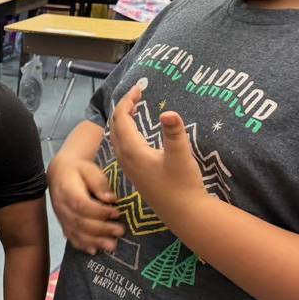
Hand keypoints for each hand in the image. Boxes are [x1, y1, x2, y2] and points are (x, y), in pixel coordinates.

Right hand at [47, 154, 123, 255]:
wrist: (60, 173)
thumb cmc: (79, 170)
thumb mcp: (90, 170)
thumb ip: (99, 183)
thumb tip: (111, 199)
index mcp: (68, 191)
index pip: (82, 205)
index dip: (99, 212)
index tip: (117, 213)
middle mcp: (62, 207)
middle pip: (80, 222)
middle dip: (101, 229)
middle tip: (120, 231)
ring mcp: (61, 217)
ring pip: (76, 233)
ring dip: (94, 241)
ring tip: (112, 245)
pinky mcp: (63, 224)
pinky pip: (71, 237)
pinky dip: (83, 246)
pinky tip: (95, 250)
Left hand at [109, 86, 206, 217]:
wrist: (182, 212)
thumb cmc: (183, 184)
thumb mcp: (181, 155)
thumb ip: (174, 133)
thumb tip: (168, 112)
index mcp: (132, 150)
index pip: (122, 118)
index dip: (128, 100)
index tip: (140, 87)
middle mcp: (125, 157)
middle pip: (115, 125)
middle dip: (124, 107)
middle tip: (138, 93)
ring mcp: (128, 166)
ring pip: (116, 136)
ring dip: (123, 119)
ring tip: (136, 106)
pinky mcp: (134, 172)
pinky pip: (121, 146)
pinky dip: (125, 131)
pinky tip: (136, 131)